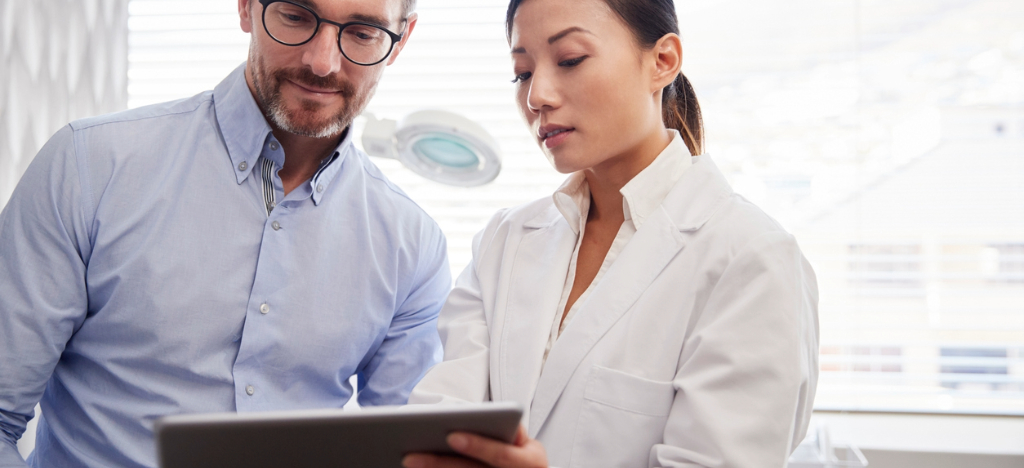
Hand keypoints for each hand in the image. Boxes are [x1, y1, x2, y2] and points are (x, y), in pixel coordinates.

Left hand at [402, 425, 547, 467]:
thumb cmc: (523, 459)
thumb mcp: (528, 444)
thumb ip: (512, 431)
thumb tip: (488, 417)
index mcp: (530, 463)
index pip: (502, 455)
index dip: (478, 446)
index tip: (451, 436)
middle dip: (440, 464)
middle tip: (410, 456)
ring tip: (409, 463)